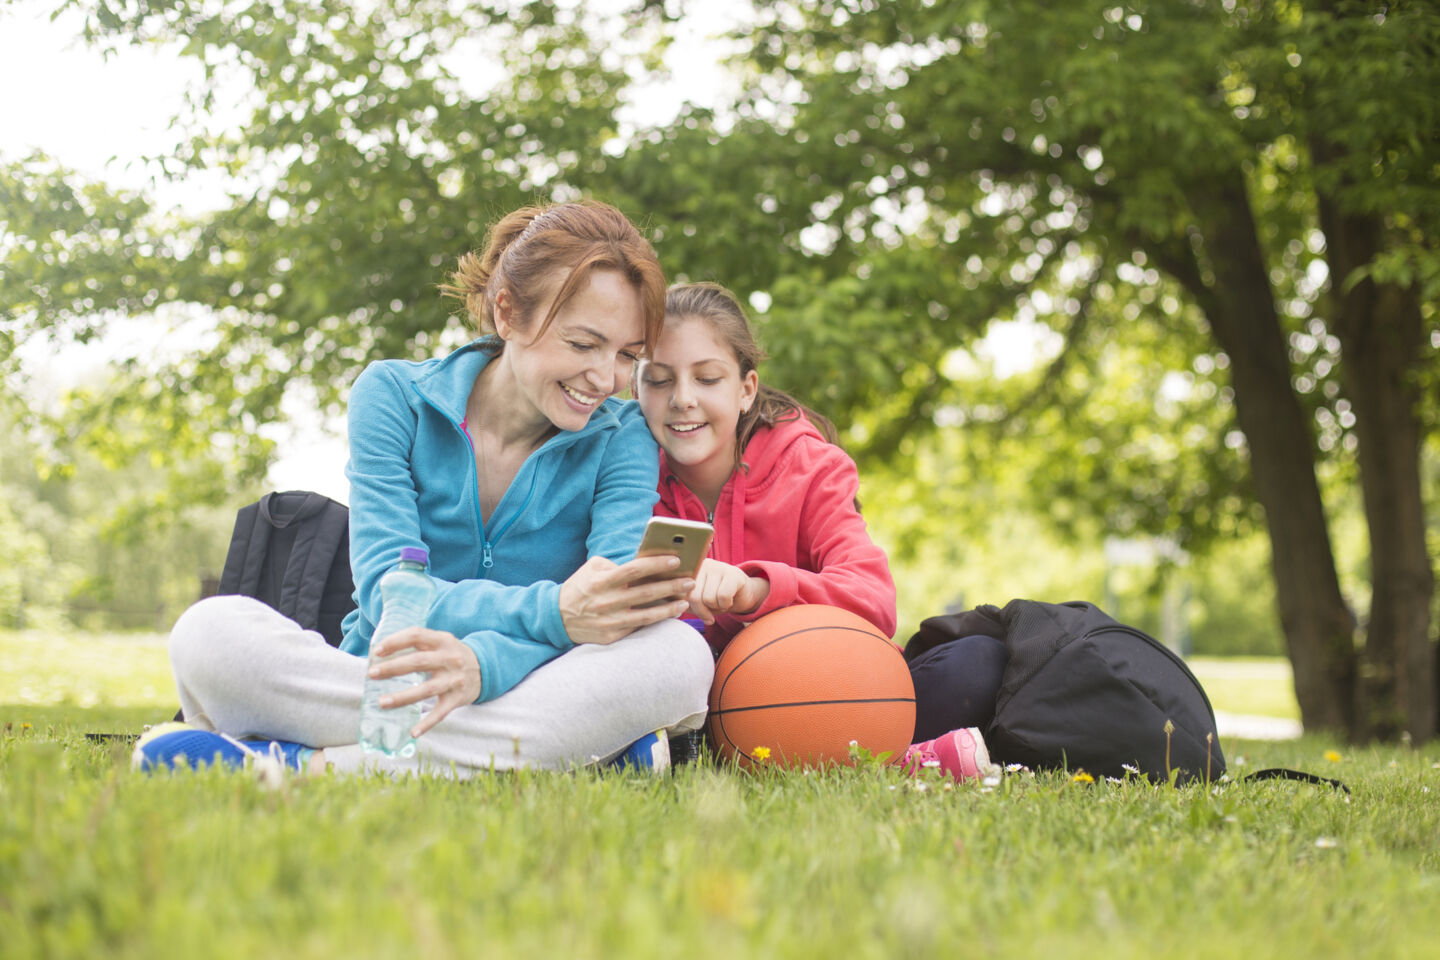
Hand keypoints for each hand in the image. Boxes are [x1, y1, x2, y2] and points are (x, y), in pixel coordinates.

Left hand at [368, 626, 481, 737]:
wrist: (485, 669)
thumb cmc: (452, 655)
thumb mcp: (442, 642)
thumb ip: (420, 644)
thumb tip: (382, 653)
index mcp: (443, 641)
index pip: (417, 636)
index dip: (396, 642)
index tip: (377, 651)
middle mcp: (450, 659)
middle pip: (418, 662)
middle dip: (393, 668)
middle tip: (372, 674)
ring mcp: (454, 680)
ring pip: (426, 690)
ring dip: (402, 697)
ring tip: (382, 703)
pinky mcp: (457, 698)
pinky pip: (440, 712)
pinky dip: (427, 723)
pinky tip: (413, 732)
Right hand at [559, 555, 694, 644]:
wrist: (556, 618)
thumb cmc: (579, 588)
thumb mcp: (591, 568)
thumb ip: (614, 564)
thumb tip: (642, 563)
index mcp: (602, 581)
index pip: (634, 570)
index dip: (656, 564)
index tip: (676, 561)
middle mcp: (608, 601)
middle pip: (647, 593)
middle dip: (672, 586)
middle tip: (690, 581)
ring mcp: (610, 621)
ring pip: (647, 615)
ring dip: (670, 608)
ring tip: (685, 601)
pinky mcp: (612, 636)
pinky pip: (639, 627)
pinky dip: (656, 620)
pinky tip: (669, 614)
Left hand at [687, 559, 770, 623]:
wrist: (744, 595)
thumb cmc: (716, 599)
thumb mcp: (697, 601)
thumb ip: (684, 602)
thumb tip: (677, 608)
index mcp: (690, 569)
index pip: (681, 593)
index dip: (689, 607)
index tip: (697, 612)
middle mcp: (702, 564)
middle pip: (694, 597)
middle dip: (703, 611)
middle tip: (711, 610)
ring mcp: (718, 566)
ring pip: (709, 599)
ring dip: (717, 607)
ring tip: (721, 602)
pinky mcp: (733, 573)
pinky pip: (723, 597)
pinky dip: (726, 605)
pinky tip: (729, 600)